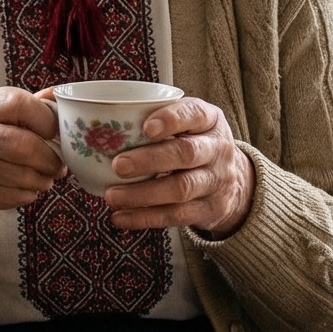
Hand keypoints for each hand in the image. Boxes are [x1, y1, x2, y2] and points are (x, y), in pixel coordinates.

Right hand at [0, 88, 63, 235]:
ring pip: (21, 174)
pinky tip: (26, 190)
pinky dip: (26, 195)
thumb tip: (62, 95)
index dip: (47, 120)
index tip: (57, 134)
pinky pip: (11, 195)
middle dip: (50, 159)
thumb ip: (26, 106)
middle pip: (24, 145)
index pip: (19, 103)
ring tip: (44, 179)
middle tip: (58, 165)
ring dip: (41, 180)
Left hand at [102, 97, 254, 237]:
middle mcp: (218, 150)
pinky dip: (144, 218)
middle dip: (150, 160)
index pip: (195, 114)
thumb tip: (97, 127)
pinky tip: (120, 217)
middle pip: (186, 154)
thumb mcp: (188, 125)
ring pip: (181, 189)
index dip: (172, 120)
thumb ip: (156, 120)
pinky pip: (175, 216)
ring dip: (142, 194)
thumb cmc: (195, 144)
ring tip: (112, 196)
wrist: (234, 183)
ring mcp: (216, 182)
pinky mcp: (209, 210)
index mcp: (210, 120)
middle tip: (118, 165)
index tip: (146, 127)